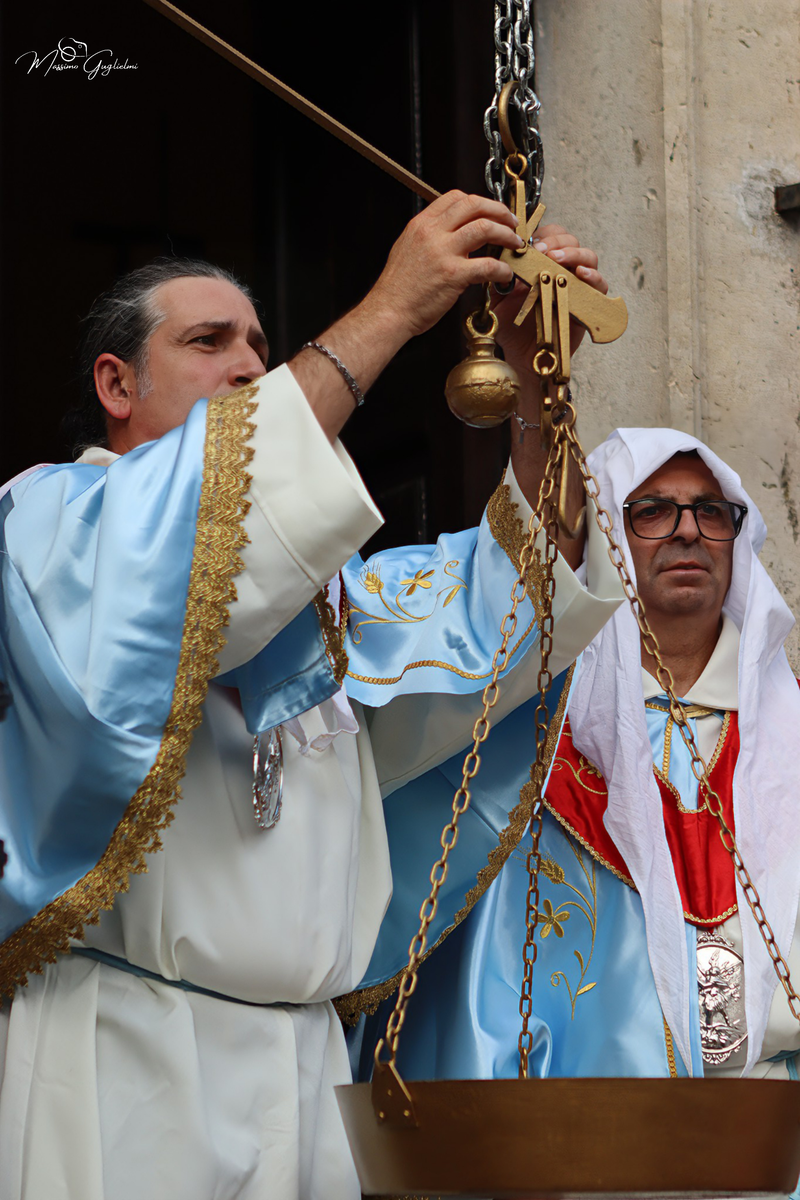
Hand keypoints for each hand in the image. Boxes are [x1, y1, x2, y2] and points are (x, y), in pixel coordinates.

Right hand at [363, 191, 522, 340]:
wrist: (388, 311)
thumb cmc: (398, 288)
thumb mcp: (408, 248)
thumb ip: (430, 237)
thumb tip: (452, 233)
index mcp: (421, 224)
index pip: (455, 197)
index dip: (479, 201)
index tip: (490, 211)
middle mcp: (432, 233)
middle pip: (474, 205)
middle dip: (499, 210)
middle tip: (511, 222)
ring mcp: (443, 252)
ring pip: (485, 228)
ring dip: (506, 234)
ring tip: (514, 244)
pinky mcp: (454, 275)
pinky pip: (488, 265)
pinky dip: (502, 269)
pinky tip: (504, 274)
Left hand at [493, 223, 608, 376]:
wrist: (519, 355)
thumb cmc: (512, 327)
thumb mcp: (499, 296)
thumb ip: (500, 275)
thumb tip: (501, 253)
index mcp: (544, 264)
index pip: (553, 236)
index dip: (545, 234)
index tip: (531, 241)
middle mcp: (563, 271)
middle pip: (572, 241)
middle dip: (557, 242)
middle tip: (542, 250)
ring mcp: (578, 286)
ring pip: (589, 258)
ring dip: (574, 254)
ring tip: (556, 259)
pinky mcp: (589, 304)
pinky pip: (601, 285)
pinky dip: (594, 276)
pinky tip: (580, 274)